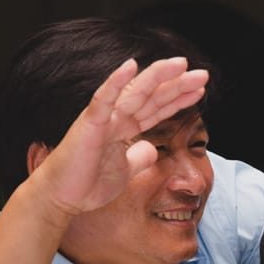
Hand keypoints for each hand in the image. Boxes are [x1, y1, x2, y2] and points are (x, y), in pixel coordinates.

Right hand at [32, 57, 207, 218]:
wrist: (61, 198)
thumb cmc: (87, 184)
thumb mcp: (125, 172)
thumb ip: (138, 157)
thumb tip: (151, 149)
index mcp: (124, 127)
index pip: (157, 108)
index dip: (178, 98)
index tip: (200, 90)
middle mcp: (116, 118)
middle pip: (152, 96)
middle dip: (177, 85)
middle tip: (202, 74)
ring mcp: (103, 119)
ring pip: (134, 92)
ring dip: (158, 77)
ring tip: (180, 65)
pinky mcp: (89, 124)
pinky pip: (103, 99)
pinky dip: (116, 82)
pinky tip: (130, 67)